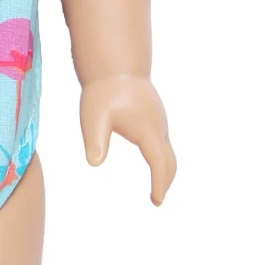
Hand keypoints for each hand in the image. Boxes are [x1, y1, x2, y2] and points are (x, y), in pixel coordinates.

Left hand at [78, 74, 176, 204]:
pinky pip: (163, 143)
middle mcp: (158, 128)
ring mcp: (158, 121)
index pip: (160, 164)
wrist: (115, 64)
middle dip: (165, 181)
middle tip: (156, 201)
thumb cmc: (103, 91)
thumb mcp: (94, 117)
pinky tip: (153, 162)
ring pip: (168, 151)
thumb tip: (94, 162)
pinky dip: (162, 158)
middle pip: (169, 161)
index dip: (160, 184)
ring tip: (156, 189)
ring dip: (165, 170)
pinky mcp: (154, 117)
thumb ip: (96, 140)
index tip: (156, 201)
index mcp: (148, 131)